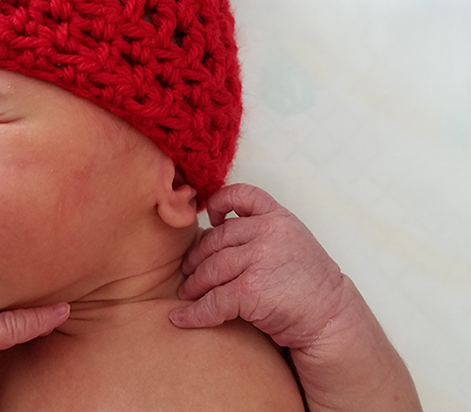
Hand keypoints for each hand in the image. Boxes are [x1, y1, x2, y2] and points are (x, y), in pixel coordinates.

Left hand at [170, 183, 344, 348]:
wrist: (331, 318)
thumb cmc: (308, 284)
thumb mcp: (292, 242)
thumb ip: (262, 231)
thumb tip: (217, 228)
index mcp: (278, 218)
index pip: (242, 194)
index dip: (219, 202)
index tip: (209, 218)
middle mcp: (268, 232)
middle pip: (216, 240)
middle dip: (197, 259)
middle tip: (187, 272)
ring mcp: (259, 258)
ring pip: (211, 269)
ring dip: (193, 285)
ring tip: (186, 294)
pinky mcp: (250, 289)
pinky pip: (213, 300)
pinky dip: (194, 313)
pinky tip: (183, 318)